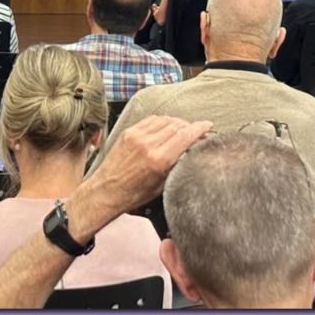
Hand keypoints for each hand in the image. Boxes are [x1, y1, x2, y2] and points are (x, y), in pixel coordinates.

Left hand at [71, 116, 210, 232]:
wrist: (105, 191)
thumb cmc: (133, 194)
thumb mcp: (162, 185)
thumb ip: (176, 166)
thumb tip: (190, 152)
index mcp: (159, 160)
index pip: (185, 136)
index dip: (200, 128)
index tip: (209, 126)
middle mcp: (148, 144)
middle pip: (177, 125)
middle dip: (190, 127)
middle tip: (196, 132)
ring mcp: (137, 136)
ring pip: (165, 120)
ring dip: (177, 122)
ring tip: (182, 129)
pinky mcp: (129, 132)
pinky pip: (152, 120)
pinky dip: (162, 121)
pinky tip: (166, 127)